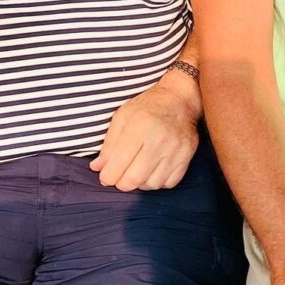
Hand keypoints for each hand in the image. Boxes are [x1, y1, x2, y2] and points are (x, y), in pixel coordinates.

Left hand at [89, 73, 200, 190]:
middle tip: (119, 176)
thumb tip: (97, 167)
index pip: (117, 165)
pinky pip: (168, 183)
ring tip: (137, 169)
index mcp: (138, 126)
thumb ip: (109, 144)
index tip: (106, 175)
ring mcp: (175, 149)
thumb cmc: (148, 106)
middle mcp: (158, 139)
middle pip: (133, 179)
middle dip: (121, 183)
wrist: (179, 99)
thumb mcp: (123, 116)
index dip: (107, 176)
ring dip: (140, 182)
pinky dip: (158, 181)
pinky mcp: (187, 156)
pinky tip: (153, 169)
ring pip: (151, 185)